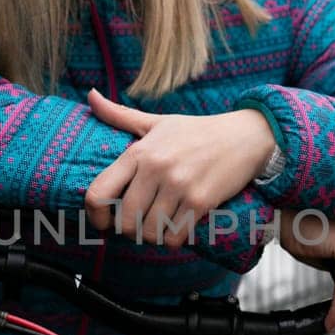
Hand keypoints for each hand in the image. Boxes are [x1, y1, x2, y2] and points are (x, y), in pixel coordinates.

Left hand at [84, 88, 275, 244]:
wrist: (244, 136)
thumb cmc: (196, 131)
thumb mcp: (157, 122)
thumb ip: (119, 114)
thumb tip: (90, 96)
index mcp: (139, 152)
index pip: (99, 193)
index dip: (95, 216)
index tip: (104, 223)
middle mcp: (156, 168)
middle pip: (124, 221)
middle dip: (129, 230)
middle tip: (138, 225)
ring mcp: (179, 186)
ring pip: (149, 232)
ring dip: (152, 236)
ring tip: (158, 226)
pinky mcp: (200, 201)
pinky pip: (174, 236)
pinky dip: (173, 238)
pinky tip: (176, 227)